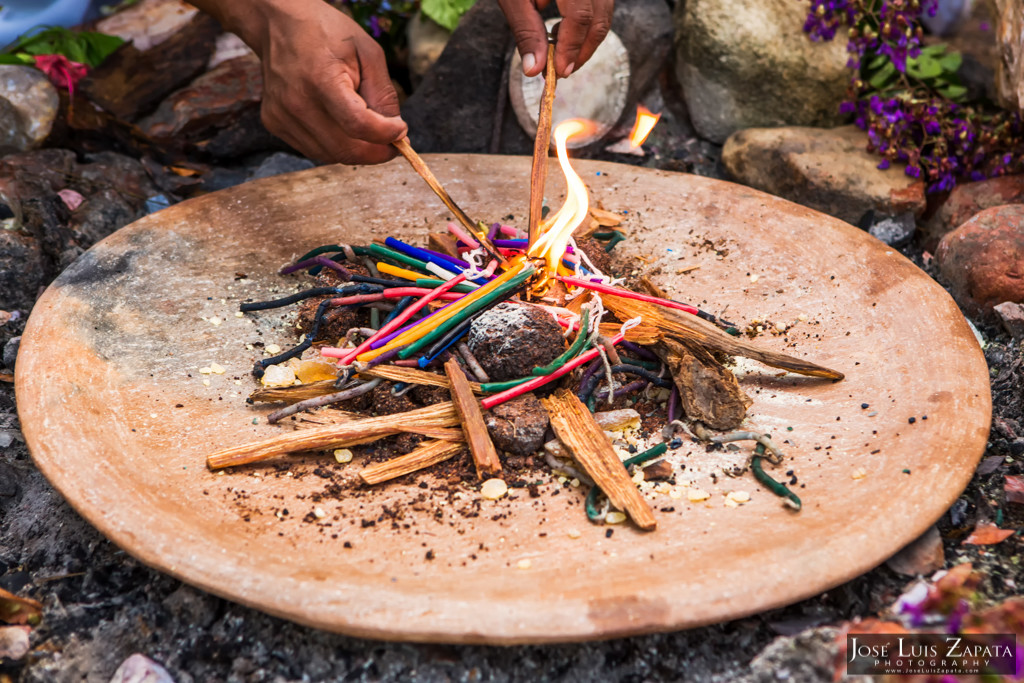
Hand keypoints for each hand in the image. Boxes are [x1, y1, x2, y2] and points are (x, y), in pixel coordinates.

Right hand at [195, 0, 406, 164]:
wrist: (279, 24)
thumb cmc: (326, 33)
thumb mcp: (367, 52)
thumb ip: (383, 93)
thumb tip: (396, 133)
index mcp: (321, 79)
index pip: (358, 125)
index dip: (386, 136)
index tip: (401, 132)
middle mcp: (297, 102)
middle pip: (347, 150)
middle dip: (377, 152)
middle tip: (392, 142)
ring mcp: (282, 116)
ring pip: (332, 155)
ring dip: (357, 150)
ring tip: (366, 129)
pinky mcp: (275, 123)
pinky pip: (315, 150)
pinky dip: (335, 146)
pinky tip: (340, 125)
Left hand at [497, 0, 612, 77]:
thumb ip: (526, 31)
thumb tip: (535, 70)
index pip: (581, 15)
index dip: (572, 47)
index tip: (560, 71)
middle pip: (600, 16)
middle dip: (583, 49)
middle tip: (563, 70)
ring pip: (604, 11)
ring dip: (584, 37)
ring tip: (560, 52)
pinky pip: (598, 2)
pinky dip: (583, 20)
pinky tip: (560, 28)